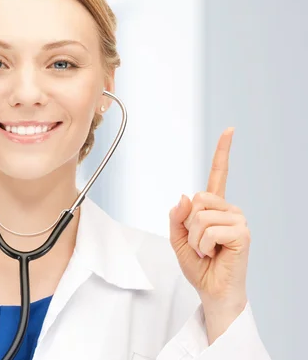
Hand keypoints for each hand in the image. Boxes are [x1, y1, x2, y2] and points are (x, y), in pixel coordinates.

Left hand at [169, 128, 249, 340]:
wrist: (212, 291)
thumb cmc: (199, 266)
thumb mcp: (178, 238)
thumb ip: (177, 216)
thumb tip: (185, 195)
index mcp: (214, 208)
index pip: (219, 174)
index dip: (223, 152)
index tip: (230, 129)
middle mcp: (229, 209)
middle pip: (197, 199)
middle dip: (189, 225)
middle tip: (200, 244)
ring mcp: (238, 220)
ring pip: (200, 216)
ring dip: (196, 239)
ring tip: (207, 251)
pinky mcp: (242, 233)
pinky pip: (210, 230)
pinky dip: (203, 246)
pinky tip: (213, 254)